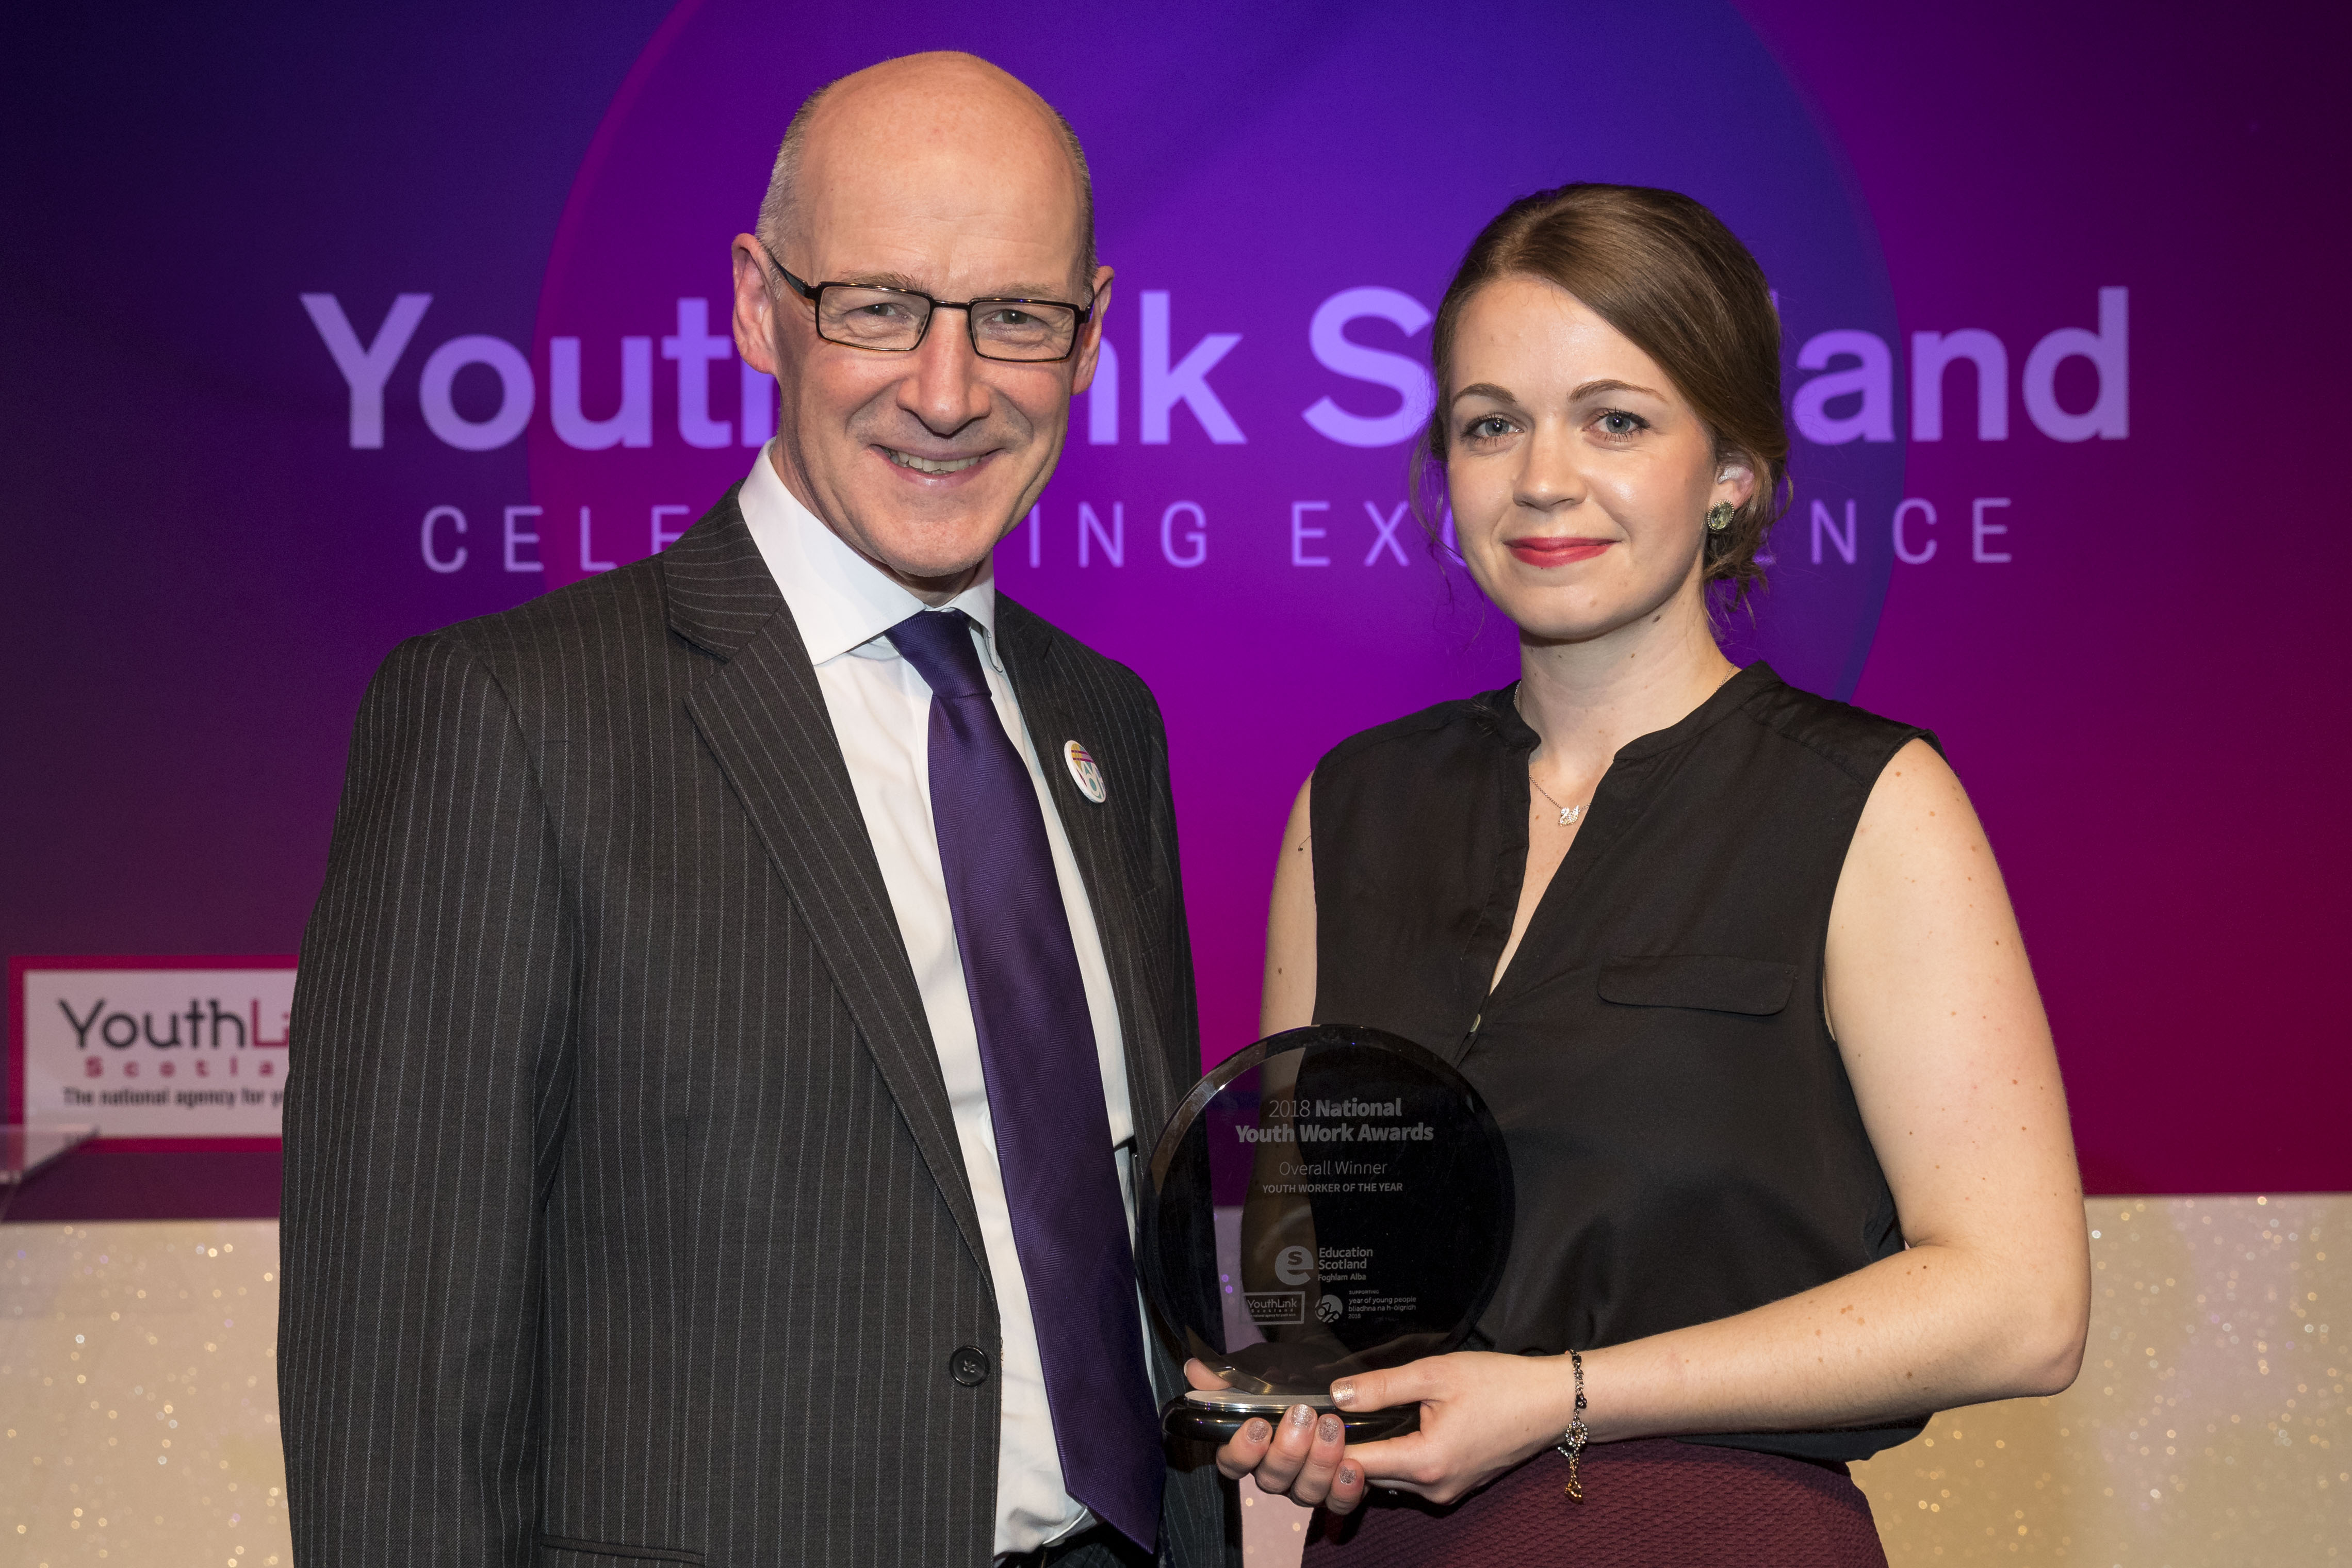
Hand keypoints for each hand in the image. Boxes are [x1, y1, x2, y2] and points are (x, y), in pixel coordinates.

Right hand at [1182, 1358, 1366, 1511]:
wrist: (1338, 1376)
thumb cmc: (1293, 1373)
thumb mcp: (1262, 1367)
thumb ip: (1228, 1374)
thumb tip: (1193, 1370)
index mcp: (1250, 1447)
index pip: (1232, 1463)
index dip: (1242, 1450)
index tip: (1258, 1424)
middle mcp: (1276, 1471)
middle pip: (1271, 1479)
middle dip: (1287, 1450)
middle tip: (1303, 1416)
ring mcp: (1306, 1483)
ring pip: (1304, 1492)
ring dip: (1318, 1462)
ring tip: (1332, 1428)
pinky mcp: (1339, 1489)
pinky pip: (1338, 1503)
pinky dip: (1345, 1490)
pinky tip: (1353, 1465)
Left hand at [1331, 1351, 1575, 1505]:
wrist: (1550, 1402)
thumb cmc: (1500, 1384)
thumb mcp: (1435, 1373)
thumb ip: (1382, 1386)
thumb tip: (1337, 1394)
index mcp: (1427, 1462)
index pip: (1358, 1463)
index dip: (1330, 1444)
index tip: (1311, 1423)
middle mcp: (1435, 1487)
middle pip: (1369, 1476)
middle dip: (1345, 1452)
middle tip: (1324, 1419)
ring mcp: (1447, 1490)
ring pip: (1390, 1479)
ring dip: (1371, 1455)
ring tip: (1352, 1421)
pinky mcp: (1457, 1485)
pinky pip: (1412, 1478)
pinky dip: (1396, 1458)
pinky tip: (1390, 1429)